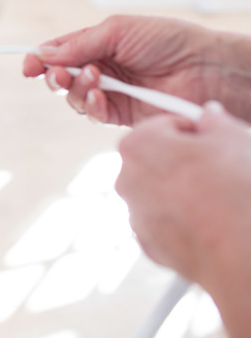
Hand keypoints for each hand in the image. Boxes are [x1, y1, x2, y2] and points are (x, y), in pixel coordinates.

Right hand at [22, 15, 250, 125]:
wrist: (204, 69)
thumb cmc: (170, 41)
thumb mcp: (118, 30)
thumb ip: (80, 44)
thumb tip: (45, 53)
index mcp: (100, 44)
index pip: (62, 52)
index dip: (42, 58)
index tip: (28, 64)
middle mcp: (103, 69)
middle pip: (62, 77)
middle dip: (54, 76)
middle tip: (58, 74)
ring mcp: (111, 93)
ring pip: (74, 98)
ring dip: (75, 89)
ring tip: (93, 79)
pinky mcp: (121, 116)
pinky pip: (93, 115)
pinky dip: (90, 106)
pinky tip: (100, 95)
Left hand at [115, 103, 250, 287]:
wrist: (239, 249)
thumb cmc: (232, 189)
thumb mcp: (231, 138)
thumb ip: (214, 121)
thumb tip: (210, 115)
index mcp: (136, 145)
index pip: (162, 125)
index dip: (191, 129)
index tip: (210, 136)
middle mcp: (125, 179)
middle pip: (156, 158)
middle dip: (183, 159)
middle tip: (217, 165)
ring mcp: (134, 213)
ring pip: (159, 190)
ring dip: (182, 188)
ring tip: (217, 194)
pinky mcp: (147, 242)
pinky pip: (164, 219)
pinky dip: (182, 217)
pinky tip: (209, 219)